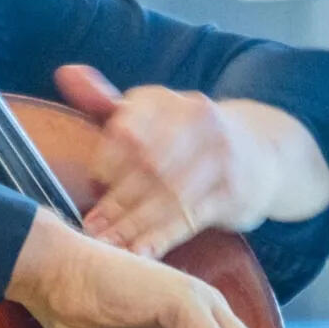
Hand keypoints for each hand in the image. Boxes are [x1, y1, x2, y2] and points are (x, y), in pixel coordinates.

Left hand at [55, 65, 328, 259]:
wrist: (263, 150)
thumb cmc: (187, 135)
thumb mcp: (150, 111)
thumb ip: (104, 99)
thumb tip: (66, 74)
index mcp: (164, 100)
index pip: (128, 129)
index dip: (107, 161)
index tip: (90, 187)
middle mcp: (195, 120)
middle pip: (147, 165)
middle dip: (116, 200)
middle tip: (90, 227)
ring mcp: (219, 156)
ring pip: (167, 195)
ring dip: (133, 225)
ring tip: (108, 246)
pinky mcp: (234, 192)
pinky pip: (191, 218)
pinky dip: (161, 238)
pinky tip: (140, 254)